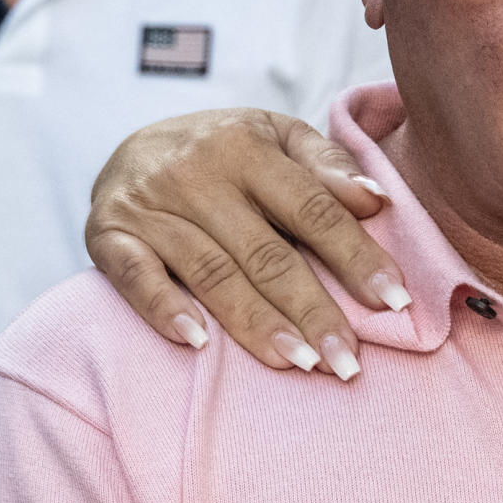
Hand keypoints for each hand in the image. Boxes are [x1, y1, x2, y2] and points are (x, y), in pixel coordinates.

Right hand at [82, 108, 401, 376]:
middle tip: (348, 360)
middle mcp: (195, 172)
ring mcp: (148, 205)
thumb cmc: (225, 152)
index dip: (355, 255)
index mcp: (246, 144)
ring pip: (211, 272)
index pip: (312, 207)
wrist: (131, 146)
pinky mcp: (107, 235)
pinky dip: (164, 309)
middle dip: (312, 309)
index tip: (395, 301)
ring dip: (256, 323)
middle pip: (265, 251)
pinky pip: (136, 277)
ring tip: (299, 364)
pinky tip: (199, 344)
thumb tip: (377, 202)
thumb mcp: (277, 137)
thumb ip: (328, 165)